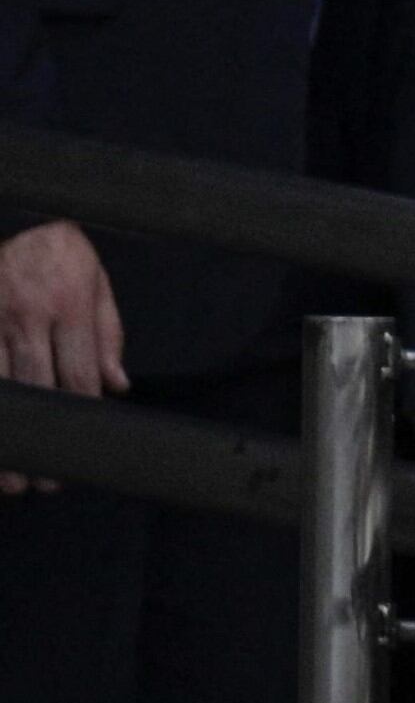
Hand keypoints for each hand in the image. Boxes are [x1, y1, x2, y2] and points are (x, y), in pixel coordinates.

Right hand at [0, 220, 126, 492]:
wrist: (23, 218)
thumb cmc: (63, 258)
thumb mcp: (98, 285)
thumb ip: (107, 335)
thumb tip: (116, 386)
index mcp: (68, 306)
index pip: (77, 373)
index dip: (80, 415)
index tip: (79, 449)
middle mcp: (26, 314)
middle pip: (36, 388)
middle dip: (43, 439)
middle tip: (44, 483)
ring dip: (6, 437)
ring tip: (10, 480)